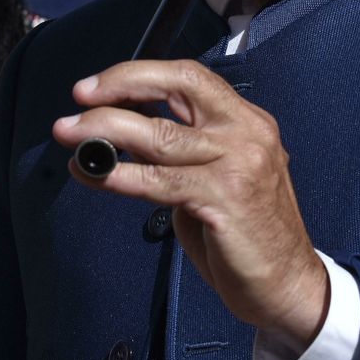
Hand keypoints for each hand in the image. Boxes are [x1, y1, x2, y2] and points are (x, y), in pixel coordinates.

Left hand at [53, 60, 328, 352]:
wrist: (289, 285)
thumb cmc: (246, 234)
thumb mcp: (216, 176)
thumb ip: (179, 152)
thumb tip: (119, 135)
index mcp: (246, 120)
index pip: (189, 77)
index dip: (139, 74)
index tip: (98, 85)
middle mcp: (247, 132)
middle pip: (178, 87)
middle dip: (121, 85)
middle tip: (80, 96)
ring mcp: (239, 163)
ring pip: (160, 134)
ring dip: (105, 131)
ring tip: (69, 133)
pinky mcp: (226, 199)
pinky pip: (159, 181)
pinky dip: (118, 174)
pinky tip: (93, 173)